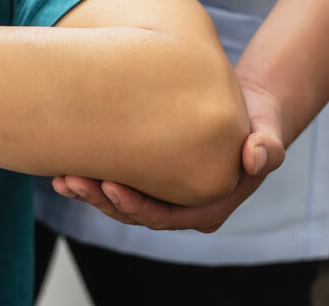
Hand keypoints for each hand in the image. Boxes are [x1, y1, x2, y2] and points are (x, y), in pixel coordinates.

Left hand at [52, 77, 287, 231]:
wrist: (244, 110)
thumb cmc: (257, 123)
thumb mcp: (268, 133)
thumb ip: (267, 147)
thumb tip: (257, 157)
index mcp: (207, 207)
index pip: (165, 217)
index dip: (136, 206)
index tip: (112, 186)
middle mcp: (179, 207)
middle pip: (133, 213)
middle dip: (100, 199)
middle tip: (73, 179)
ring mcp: (158, 194)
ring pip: (116, 202)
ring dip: (87, 191)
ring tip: (61, 178)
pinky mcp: (144, 176)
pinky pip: (112, 181)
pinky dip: (89, 176)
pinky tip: (62, 167)